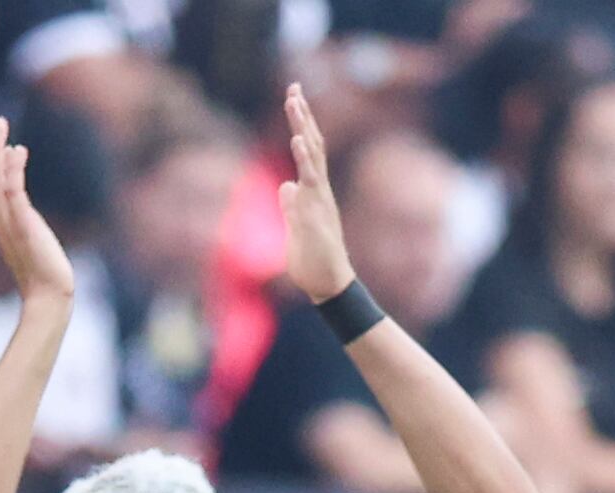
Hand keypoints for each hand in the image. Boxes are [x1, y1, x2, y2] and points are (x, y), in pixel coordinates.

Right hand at [0, 115, 76, 305]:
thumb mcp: (30, 238)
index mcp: (0, 222)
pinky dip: (12, 172)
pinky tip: (18, 153)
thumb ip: (24, 219)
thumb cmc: (43, 272)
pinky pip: (13, 195)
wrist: (49, 296)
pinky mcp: (24, 228)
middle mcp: (0, 220)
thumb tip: (23, 204)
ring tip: (2, 129)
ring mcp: (10, 224)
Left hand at [279, 86, 356, 302]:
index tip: (294, 97)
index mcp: (314, 191)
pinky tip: (299, 138)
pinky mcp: (317, 211)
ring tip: (295, 101)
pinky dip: (305, 158)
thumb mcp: (295, 227)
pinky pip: (312, 180)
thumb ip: (291, 206)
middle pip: (314, 143)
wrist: (329, 284)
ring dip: (303, 126)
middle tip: (294, 86)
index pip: (309, 150)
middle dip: (302, 114)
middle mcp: (320, 190)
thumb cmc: (313, 259)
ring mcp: (320, 199)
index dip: (301, 124)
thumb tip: (285, 187)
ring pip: (314, 155)